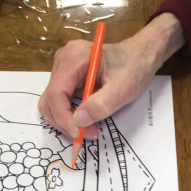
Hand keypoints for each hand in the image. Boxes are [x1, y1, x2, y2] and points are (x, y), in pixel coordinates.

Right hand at [38, 13, 184, 140]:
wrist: (140, 56)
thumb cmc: (134, 66)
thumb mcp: (122, 88)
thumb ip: (100, 105)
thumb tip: (78, 121)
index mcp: (74, 57)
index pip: (56, 93)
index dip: (63, 117)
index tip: (78, 134)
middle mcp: (63, 61)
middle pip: (50, 100)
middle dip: (64, 122)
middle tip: (85, 135)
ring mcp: (63, 70)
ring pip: (52, 104)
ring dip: (66, 122)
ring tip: (88, 129)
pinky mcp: (67, 80)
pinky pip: (60, 103)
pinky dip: (69, 117)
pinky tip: (85, 121)